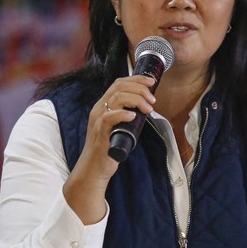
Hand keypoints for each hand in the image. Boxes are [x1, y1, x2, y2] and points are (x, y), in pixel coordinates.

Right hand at [62, 75, 155, 223]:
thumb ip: (128, 115)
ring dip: (136, 100)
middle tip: (152, 98)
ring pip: (116, 98)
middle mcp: (99, 109)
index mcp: (104, 105)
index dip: (136, 79)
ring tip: (148, 108)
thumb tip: (147, 107)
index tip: (152, 82)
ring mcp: (98, 121)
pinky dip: (123, 114)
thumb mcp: (119, 126)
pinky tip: (133, 116)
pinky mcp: (100, 134)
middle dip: (139, 88)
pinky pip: (109, 118)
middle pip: (119, 87)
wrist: (94, 168)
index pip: (119, 83)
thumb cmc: (109, 148)